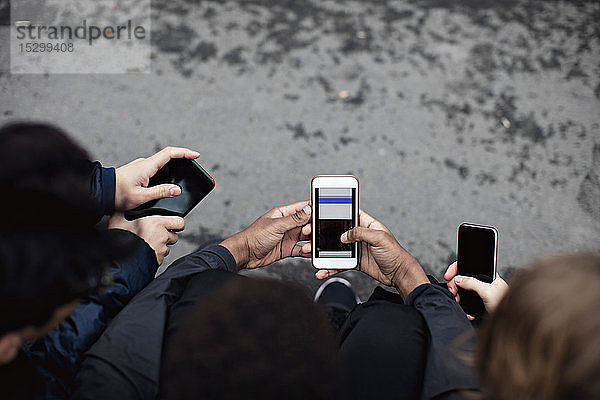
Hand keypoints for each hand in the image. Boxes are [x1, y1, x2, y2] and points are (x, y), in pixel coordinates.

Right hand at [108, 213, 184, 264]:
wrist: (119, 260)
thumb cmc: (120, 238)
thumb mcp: (120, 219)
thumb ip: (126, 212)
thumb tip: (124, 207)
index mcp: (157, 223)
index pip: (179, 222)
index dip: (176, 223)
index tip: (171, 224)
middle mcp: (162, 236)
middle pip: (174, 236)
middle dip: (167, 236)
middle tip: (156, 235)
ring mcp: (161, 249)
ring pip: (167, 247)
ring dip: (161, 246)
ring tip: (148, 244)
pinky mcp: (159, 260)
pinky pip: (161, 257)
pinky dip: (156, 255)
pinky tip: (145, 252)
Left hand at [114, 146, 199, 210]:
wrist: (99, 192)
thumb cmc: (117, 194)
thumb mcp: (141, 196)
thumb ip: (160, 192)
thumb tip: (176, 189)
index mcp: (147, 166)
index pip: (169, 154)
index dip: (184, 153)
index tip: (196, 155)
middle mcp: (144, 164)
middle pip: (167, 158)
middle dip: (181, 161)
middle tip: (192, 168)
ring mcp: (140, 167)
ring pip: (161, 165)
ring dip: (172, 169)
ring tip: (180, 178)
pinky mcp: (137, 172)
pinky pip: (154, 170)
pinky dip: (164, 173)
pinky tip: (165, 184)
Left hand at [220, 201, 311, 269]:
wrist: (245, 254)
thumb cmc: (255, 236)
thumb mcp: (276, 225)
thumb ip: (293, 218)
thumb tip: (308, 209)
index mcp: (283, 214)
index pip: (302, 208)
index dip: (312, 209)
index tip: (323, 211)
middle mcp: (286, 225)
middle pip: (306, 224)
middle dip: (312, 227)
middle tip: (312, 232)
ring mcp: (287, 237)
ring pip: (305, 237)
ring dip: (310, 241)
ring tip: (310, 244)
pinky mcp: (287, 249)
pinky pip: (301, 249)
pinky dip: (306, 251)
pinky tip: (308, 251)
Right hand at [311, 210, 428, 297]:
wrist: (399, 273)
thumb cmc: (395, 253)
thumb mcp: (379, 238)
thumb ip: (361, 233)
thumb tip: (344, 235)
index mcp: (368, 224)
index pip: (350, 213)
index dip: (337, 211)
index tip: (322, 211)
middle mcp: (361, 235)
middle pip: (338, 232)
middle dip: (324, 234)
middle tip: (311, 234)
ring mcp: (357, 248)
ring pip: (336, 248)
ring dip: (323, 251)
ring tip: (312, 253)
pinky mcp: (355, 261)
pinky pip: (339, 262)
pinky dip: (330, 267)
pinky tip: (323, 270)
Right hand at [444, 261, 508, 318]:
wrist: (511, 322)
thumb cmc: (506, 305)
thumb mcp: (488, 291)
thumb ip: (472, 282)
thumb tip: (458, 279)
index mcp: (488, 276)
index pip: (468, 267)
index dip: (456, 269)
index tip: (448, 276)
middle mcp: (484, 284)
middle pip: (463, 279)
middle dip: (455, 285)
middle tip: (453, 292)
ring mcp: (481, 294)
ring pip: (463, 292)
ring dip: (458, 297)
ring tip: (458, 301)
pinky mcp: (479, 305)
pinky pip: (466, 303)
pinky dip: (464, 308)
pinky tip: (468, 311)